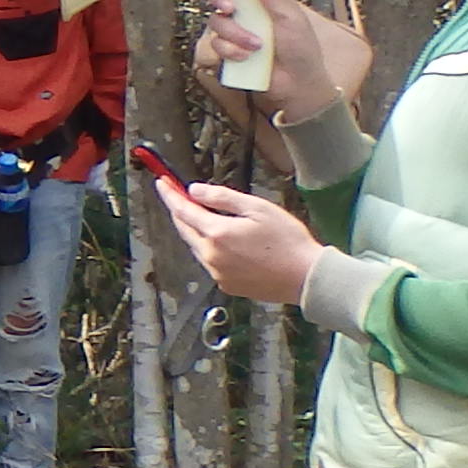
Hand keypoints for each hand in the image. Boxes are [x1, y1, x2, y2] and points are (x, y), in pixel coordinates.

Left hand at [159, 170, 326, 307]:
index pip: (183, 210)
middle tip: (174, 194)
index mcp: (218, 234)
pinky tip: (221, 240)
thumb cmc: (287, 241)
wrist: (305, 277)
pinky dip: (208, 248)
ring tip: (199, 215)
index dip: (171, 194)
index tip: (162, 182)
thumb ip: (221, 198)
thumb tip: (194, 191)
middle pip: (185, 230)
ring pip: (196, 247)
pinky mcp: (227, 285)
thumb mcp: (256, 208)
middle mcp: (212, 256)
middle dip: (178, 211)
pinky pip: (210, 262)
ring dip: (193, 230)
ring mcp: (218, 273)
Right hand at [220, 0, 371, 122]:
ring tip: (256, 47)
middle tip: (229, 9)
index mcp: (262, 0)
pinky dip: (230, 51)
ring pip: (216, 22)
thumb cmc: (301, 51)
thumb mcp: (293, 20)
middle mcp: (245, 14)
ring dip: (235, 34)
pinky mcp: (228, 52)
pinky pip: (216, 45)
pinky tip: (246, 58)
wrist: (296, 84)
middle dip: (219, 0)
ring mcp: (234, 33)